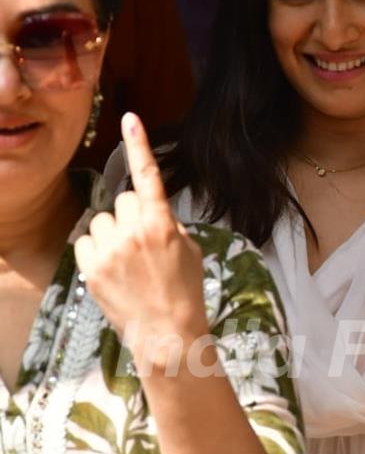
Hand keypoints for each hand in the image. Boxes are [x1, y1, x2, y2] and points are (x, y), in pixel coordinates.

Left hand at [75, 113, 207, 373]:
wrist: (168, 334)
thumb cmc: (184, 292)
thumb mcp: (189, 250)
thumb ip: (167, 224)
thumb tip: (149, 214)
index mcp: (162, 223)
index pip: (148, 176)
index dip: (139, 145)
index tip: (130, 119)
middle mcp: (134, 232)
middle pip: (122, 201)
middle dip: (130, 216)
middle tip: (141, 244)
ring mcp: (111, 250)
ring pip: (101, 220)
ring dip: (111, 234)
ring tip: (126, 261)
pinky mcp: (92, 269)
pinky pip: (85, 241)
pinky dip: (95, 251)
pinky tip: (110, 269)